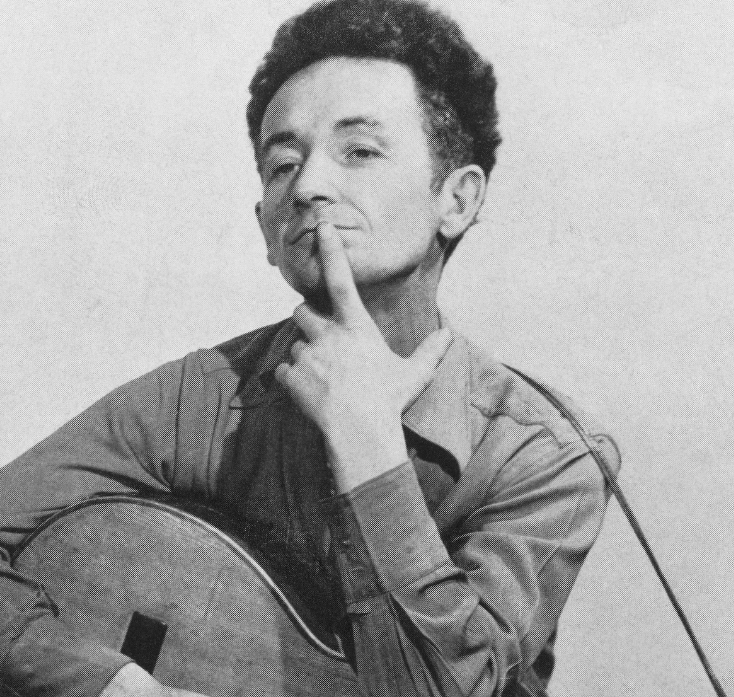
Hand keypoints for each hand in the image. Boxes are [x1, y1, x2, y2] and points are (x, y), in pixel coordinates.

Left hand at [275, 221, 452, 491]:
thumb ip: (430, 352)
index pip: (341, 278)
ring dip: (303, 354)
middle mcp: (328, 335)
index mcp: (356, 328)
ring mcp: (307, 356)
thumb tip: (449, 335)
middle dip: (307, 319)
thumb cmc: (389, 402)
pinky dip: (292, 379)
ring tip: (322, 376)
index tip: (321, 226)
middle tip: (321, 337)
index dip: (331, 250)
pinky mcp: (292, 378)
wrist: (360, 433)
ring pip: (294, 343)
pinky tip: (310, 393)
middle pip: (302, 311)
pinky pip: (284, 370)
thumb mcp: (414, 375)